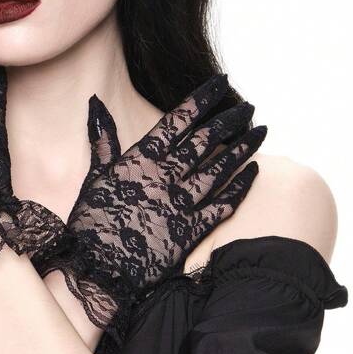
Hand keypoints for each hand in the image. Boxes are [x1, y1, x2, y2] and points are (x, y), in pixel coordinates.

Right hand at [35, 74, 266, 348]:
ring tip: (261, 132)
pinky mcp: (192, 229)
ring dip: (243, 148)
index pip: (179, 120)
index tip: (221, 82)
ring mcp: (181, 202)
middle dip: (230, 120)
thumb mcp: (94, 176)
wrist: (98, 271)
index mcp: (141, 159)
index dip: (202, 99)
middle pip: (206, 140)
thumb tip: (96, 104)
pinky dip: (241, 187)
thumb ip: (102, 140)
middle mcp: (166, 176)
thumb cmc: (92, 225)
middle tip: (249, 107)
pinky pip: (224, 204)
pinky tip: (254, 173)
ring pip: (221, 168)